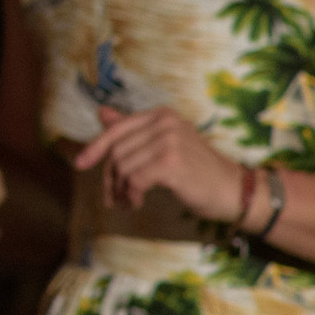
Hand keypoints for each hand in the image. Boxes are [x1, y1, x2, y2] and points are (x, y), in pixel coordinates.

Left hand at [73, 105, 246, 218]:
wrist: (235, 191)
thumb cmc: (197, 172)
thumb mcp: (164, 147)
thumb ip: (134, 132)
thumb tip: (101, 112)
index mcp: (160, 115)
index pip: (116, 129)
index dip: (94, 148)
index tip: (79, 164)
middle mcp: (164, 122)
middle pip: (116, 150)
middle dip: (110, 177)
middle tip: (112, 198)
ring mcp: (168, 140)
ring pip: (122, 166)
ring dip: (120, 190)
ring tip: (127, 202)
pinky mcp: (171, 162)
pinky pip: (134, 180)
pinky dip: (131, 195)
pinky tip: (138, 202)